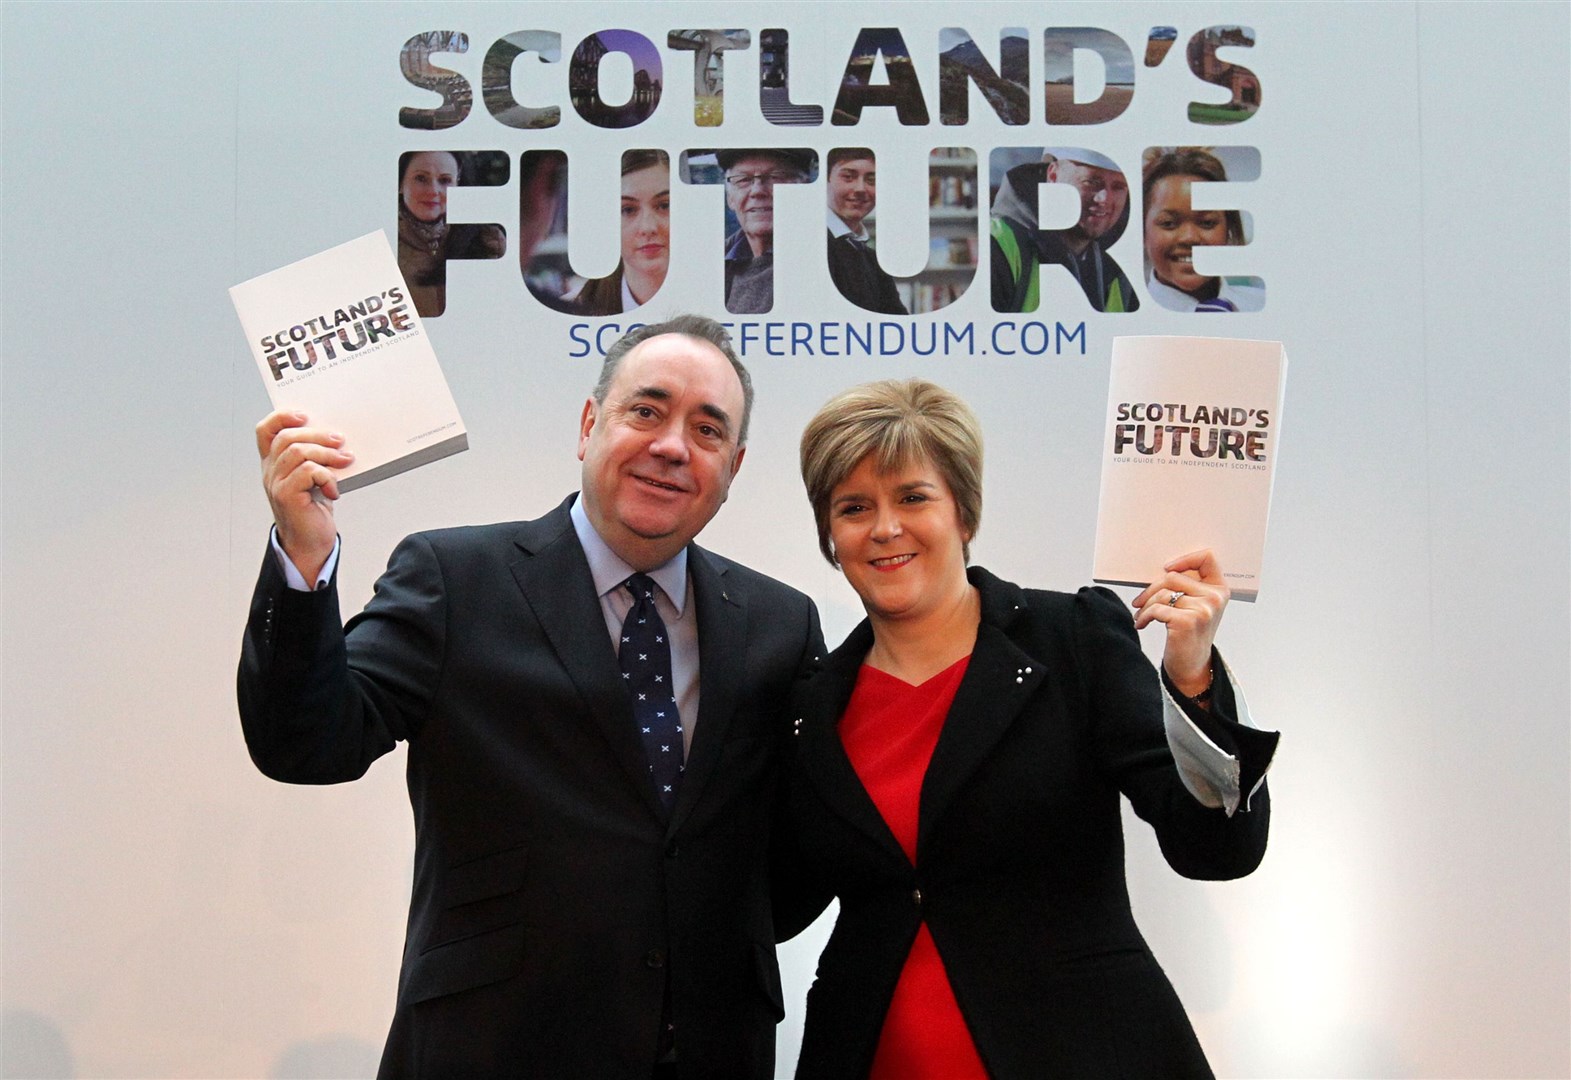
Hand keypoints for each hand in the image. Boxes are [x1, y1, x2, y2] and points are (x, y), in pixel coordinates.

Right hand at [255, 410, 351, 581]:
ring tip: (345, 461)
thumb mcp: (314, 479)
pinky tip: (334, 490)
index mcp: (273, 463)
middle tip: (340, 440)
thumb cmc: (313, 510)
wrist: (310, 544)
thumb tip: (337, 438)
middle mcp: (270, 471)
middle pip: (287, 437)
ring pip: (298, 452)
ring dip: (326, 454)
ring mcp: (275, 483)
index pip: (266, 430)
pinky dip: (326, 476)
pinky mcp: (285, 496)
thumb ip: (316, 458)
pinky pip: (307, 472)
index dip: (281, 417)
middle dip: (317, 435)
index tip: (304, 416)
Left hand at [1131, 549, 1229, 696]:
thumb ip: (1187, 586)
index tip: (1166, 568)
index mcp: (1220, 589)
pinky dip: (1143, 616)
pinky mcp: (1188, 621)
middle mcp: (1215, 597)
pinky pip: (1156, 609)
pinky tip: (1140, 623)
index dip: (1184, 559)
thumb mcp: (1195, 607)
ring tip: (1140, 614)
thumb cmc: (1189, 634)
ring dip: (1145, 605)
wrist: (1192, 666)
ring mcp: (1204, 609)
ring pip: (1162, 593)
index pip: (1207, 558)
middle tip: (1139, 601)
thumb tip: (1160, 570)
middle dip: (1151, 589)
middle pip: (1173, 576)